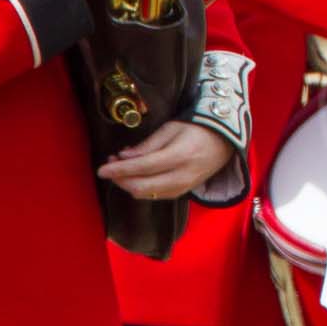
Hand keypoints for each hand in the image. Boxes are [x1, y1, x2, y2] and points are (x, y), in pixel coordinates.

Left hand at [97, 121, 234, 199]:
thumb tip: (124, 157)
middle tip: (109, 168)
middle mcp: (183, 175)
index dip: (119, 170)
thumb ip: (147, 145)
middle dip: (121, 180)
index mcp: (180, 155)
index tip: (101, 169)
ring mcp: (185, 186)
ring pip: (148, 195)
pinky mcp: (185, 191)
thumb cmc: (196, 130)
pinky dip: (142, 189)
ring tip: (121, 170)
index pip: (143, 167)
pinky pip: (157, 196)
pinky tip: (137, 177)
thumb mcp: (171, 129)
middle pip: (143, 187)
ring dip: (129, 185)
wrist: (225, 142)